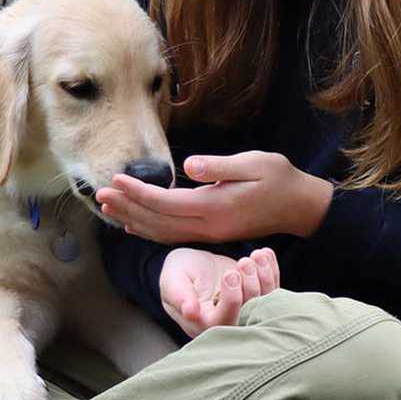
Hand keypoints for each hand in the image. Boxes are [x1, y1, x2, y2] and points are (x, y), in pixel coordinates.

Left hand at [97, 150, 332, 244]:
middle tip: (100, 193)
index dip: (139, 192)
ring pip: (163, 232)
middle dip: (128, 207)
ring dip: (133, 220)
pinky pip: (173, 236)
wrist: (300, 207)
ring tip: (108, 207)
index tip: (116, 179)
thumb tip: (189, 165)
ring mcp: (209, 234)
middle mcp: (209, 226)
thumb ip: (221, 166)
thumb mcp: (256, 163)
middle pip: (158, 221)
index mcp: (216, 208)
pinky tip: (134, 225)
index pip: (167, 203)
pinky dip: (150, 231)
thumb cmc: (280, 179)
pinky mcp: (211, 233)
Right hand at [159, 246, 280, 338]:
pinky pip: (272, 290)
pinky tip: (265, 254)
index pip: (224, 320)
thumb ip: (179, 296)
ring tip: (256, 255)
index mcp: (204, 324)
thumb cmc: (178, 274)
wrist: (189, 266)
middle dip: (252, 285)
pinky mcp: (255, 297)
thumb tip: (190, 312)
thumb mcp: (172, 281)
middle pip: (249, 314)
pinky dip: (271, 271)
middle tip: (244, 261)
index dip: (232, 299)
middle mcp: (227, 323)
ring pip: (264, 302)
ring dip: (264, 277)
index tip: (230, 274)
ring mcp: (244, 311)